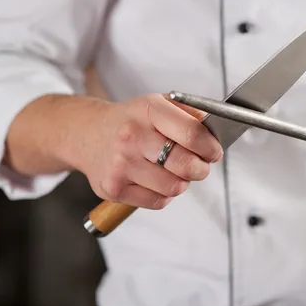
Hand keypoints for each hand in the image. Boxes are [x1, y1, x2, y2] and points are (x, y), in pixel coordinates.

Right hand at [78, 93, 222, 208]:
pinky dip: (164, 194)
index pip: (192, 133)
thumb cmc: (131, 121)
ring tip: (174, 171)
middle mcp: (132, 136)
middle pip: (185, 165)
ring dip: (182, 182)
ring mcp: (120, 164)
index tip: (214, 152)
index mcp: (148, 110)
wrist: (87, 133)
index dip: (210, 147)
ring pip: (174, 187)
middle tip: (200, 166)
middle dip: (201, 169)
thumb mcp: (159, 104)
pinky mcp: (113, 188)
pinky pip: (158, 201)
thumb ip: (190, 114)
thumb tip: (217, 129)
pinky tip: (156, 180)